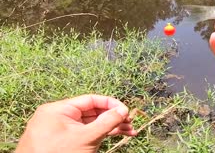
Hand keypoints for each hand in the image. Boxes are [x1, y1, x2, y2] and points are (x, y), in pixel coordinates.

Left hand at [16, 95, 136, 152]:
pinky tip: (114, 136)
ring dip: (109, 127)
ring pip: (89, 124)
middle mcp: (57, 117)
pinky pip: (83, 133)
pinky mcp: (62, 141)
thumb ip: (106, 122)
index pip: (90, 100)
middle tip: (129, 123)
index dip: (110, 104)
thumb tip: (123, 110)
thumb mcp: (86, 137)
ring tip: (129, 132)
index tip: (125, 111)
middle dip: (112, 118)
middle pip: (92, 112)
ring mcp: (59, 130)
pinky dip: (98, 135)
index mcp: (58, 109)